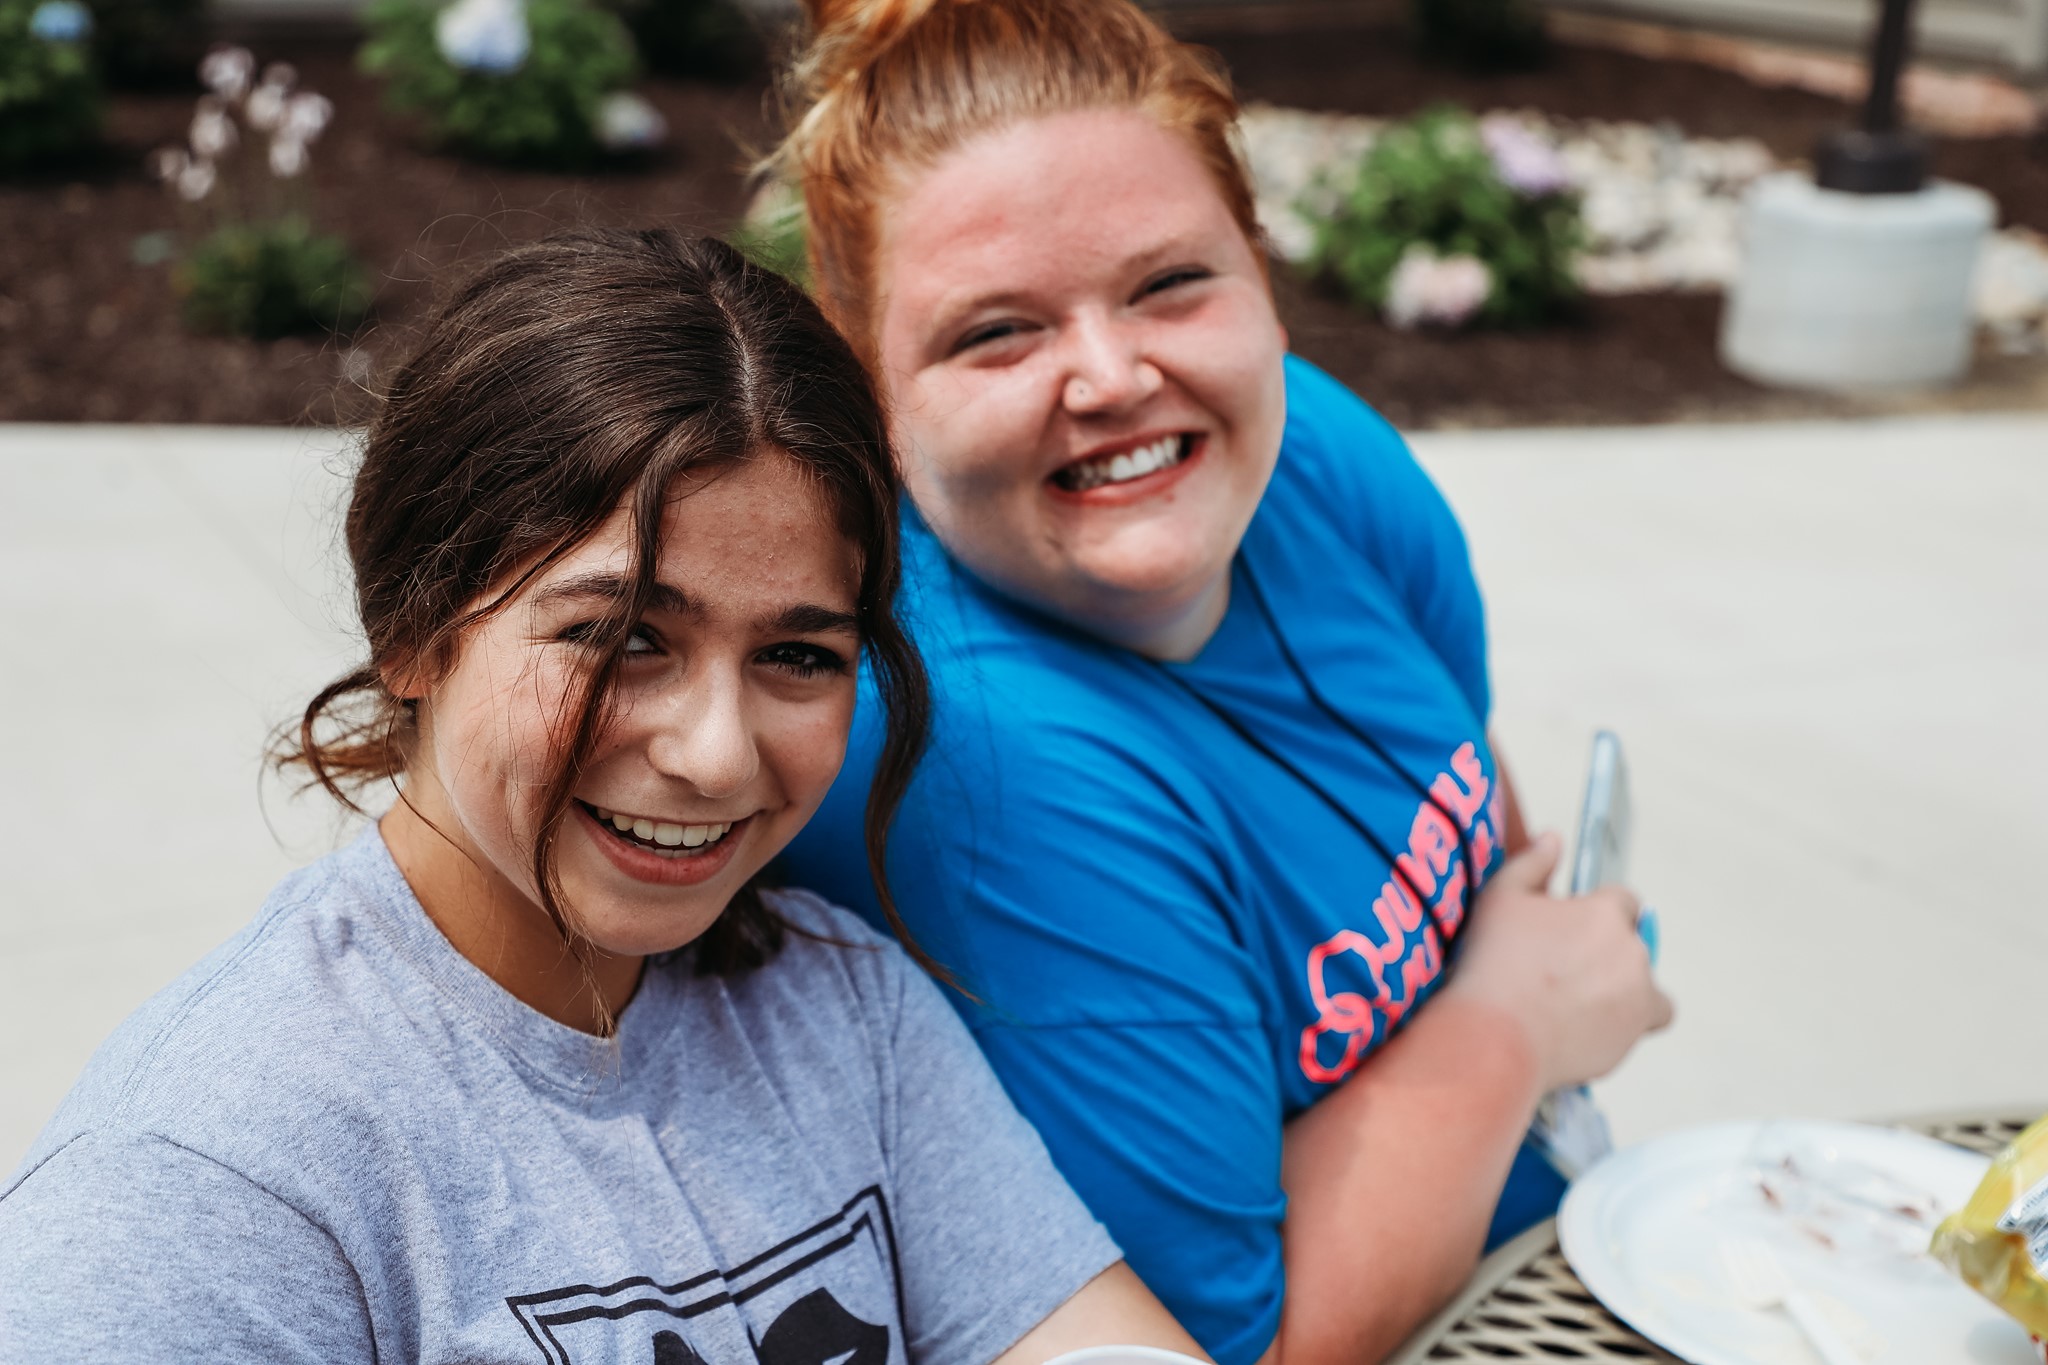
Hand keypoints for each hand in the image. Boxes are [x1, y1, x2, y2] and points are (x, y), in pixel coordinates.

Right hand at [1443, 832, 1673, 1092]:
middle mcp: (1630, 950)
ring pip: (1646, 984)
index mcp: (1603, 912)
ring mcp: (1639, 993)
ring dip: (1624, 987)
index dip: (1598, 913)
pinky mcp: (1635, 1031)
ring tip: (1577, 1002)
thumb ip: (1531, 863)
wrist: (1496, 1037)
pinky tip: (1588, 1026)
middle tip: (1562, 971)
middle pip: (1632, 944)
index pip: (1623, 900)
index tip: (1573, 931)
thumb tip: (1554, 839)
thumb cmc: (1494, 964)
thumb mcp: (1500, 898)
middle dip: (1605, 953)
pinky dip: (1627, 1021)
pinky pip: (1649, 1020)